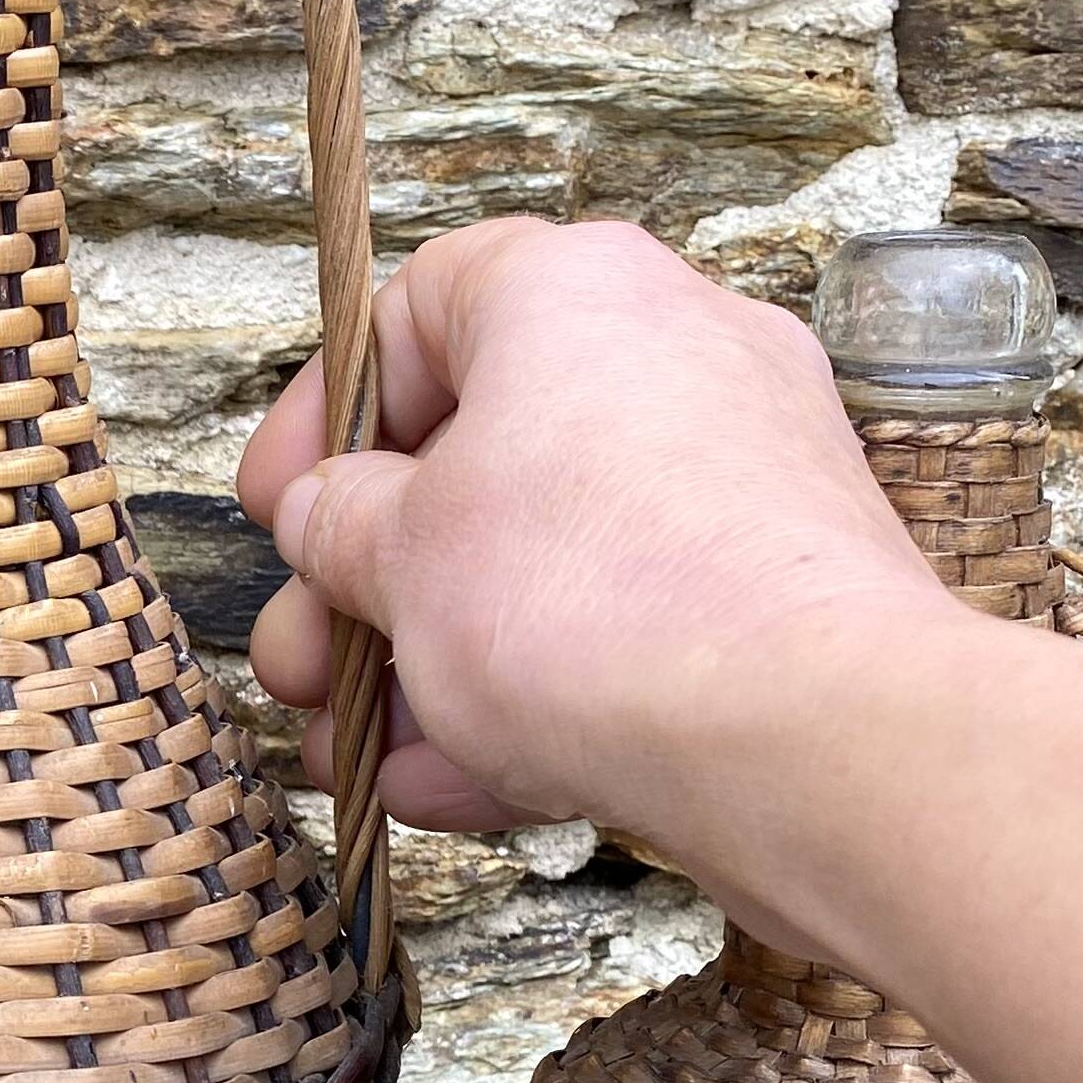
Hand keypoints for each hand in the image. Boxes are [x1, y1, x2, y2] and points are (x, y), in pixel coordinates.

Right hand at [234, 217, 957, 932]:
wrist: (800, 736)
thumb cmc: (592, 604)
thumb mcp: (397, 554)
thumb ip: (340, 522)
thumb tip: (329, 515)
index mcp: (572, 296)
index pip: (416, 307)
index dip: (326, 411)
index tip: (281, 508)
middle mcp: (670, 359)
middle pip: (471, 459)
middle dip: (363, 583)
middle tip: (301, 659)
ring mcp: (736, 479)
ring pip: (539, 562)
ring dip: (426, 662)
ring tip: (356, 754)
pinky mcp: (775, 592)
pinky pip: (620, 627)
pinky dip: (526, 697)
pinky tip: (442, 786)